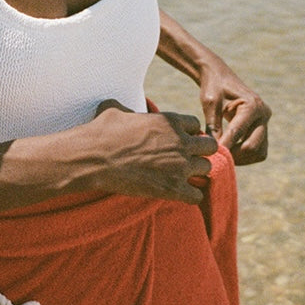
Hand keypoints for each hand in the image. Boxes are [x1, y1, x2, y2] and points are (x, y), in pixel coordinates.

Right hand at [84, 100, 217, 202]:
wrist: (94, 158)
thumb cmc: (102, 131)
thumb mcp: (114, 110)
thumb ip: (125, 108)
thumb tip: (118, 107)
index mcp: (170, 121)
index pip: (196, 125)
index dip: (188, 133)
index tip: (176, 141)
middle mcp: (181, 142)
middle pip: (210, 147)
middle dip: (199, 152)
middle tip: (184, 159)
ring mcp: (180, 166)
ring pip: (207, 169)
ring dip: (195, 173)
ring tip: (179, 177)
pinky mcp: (173, 189)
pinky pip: (197, 196)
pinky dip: (189, 196)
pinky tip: (177, 194)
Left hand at [198, 55, 271, 164]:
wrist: (220, 76)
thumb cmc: (213, 87)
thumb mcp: (210, 105)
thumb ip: (213, 127)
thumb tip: (215, 152)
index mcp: (252, 104)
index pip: (237, 132)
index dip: (224, 146)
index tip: (211, 156)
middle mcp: (263, 113)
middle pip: (252, 146)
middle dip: (234, 155)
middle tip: (217, 158)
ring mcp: (265, 122)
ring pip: (258, 152)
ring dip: (241, 158)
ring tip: (223, 156)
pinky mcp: (263, 129)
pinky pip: (259, 150)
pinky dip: (246, 156)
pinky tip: (230, 152)